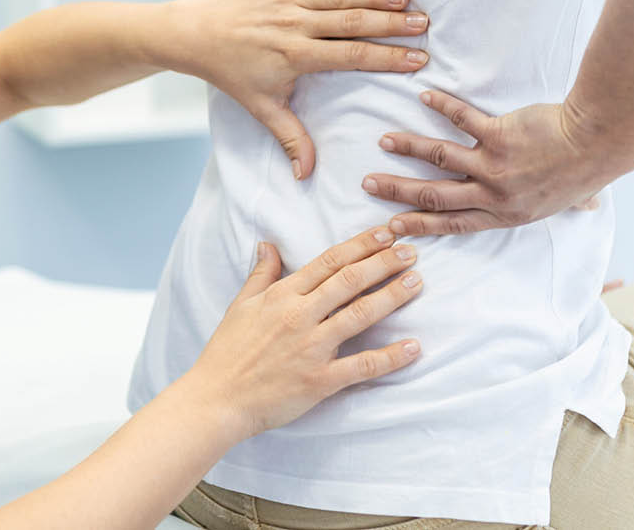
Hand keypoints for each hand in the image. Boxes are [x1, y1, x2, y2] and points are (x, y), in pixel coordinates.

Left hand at [172, 0, 429, 180]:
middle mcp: (296, 24)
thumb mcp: (262, 108)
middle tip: (423, 23)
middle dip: (391, 23)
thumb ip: (290, 139)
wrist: (193, 34)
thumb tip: (307, 175)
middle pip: (353, 22)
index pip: (352, 57)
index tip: (418, 59)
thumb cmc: (231, 72)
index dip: (388, 58)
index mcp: (297, 56)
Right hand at [185, 227, 421, 440]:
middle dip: (384, 262)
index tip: (385, 233)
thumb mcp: (241, 305)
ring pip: (360, 314)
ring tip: (417, 282)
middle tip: (411, 251)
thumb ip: (261, 273)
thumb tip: (268, 244)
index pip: (330, 261)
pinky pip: (361, 366)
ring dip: (392, 296)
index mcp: (283, 295)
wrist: (216, 400)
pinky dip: (390, 357)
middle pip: (350, 280)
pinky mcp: (320, 380)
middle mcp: (300, 316)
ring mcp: (312, 348)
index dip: (361, 245)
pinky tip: (413, 347)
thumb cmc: (227, 353)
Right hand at [361, 90, 619, 235]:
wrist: (597, 142)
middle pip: (435, 196)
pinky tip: (425, 96)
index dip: (420, 225)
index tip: (394, 226)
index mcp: (506, 214)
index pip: (453, 224)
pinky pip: (463, 119)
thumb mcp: (573, 200)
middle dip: (398, 193)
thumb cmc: (588, 171)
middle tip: (370, 186)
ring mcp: (493, 165)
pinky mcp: (498, 135)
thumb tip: (586, 208)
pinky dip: (443, 106)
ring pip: (439, 158)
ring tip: (384, 142)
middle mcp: (494, 195)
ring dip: (409, 148)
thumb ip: (567, 205)